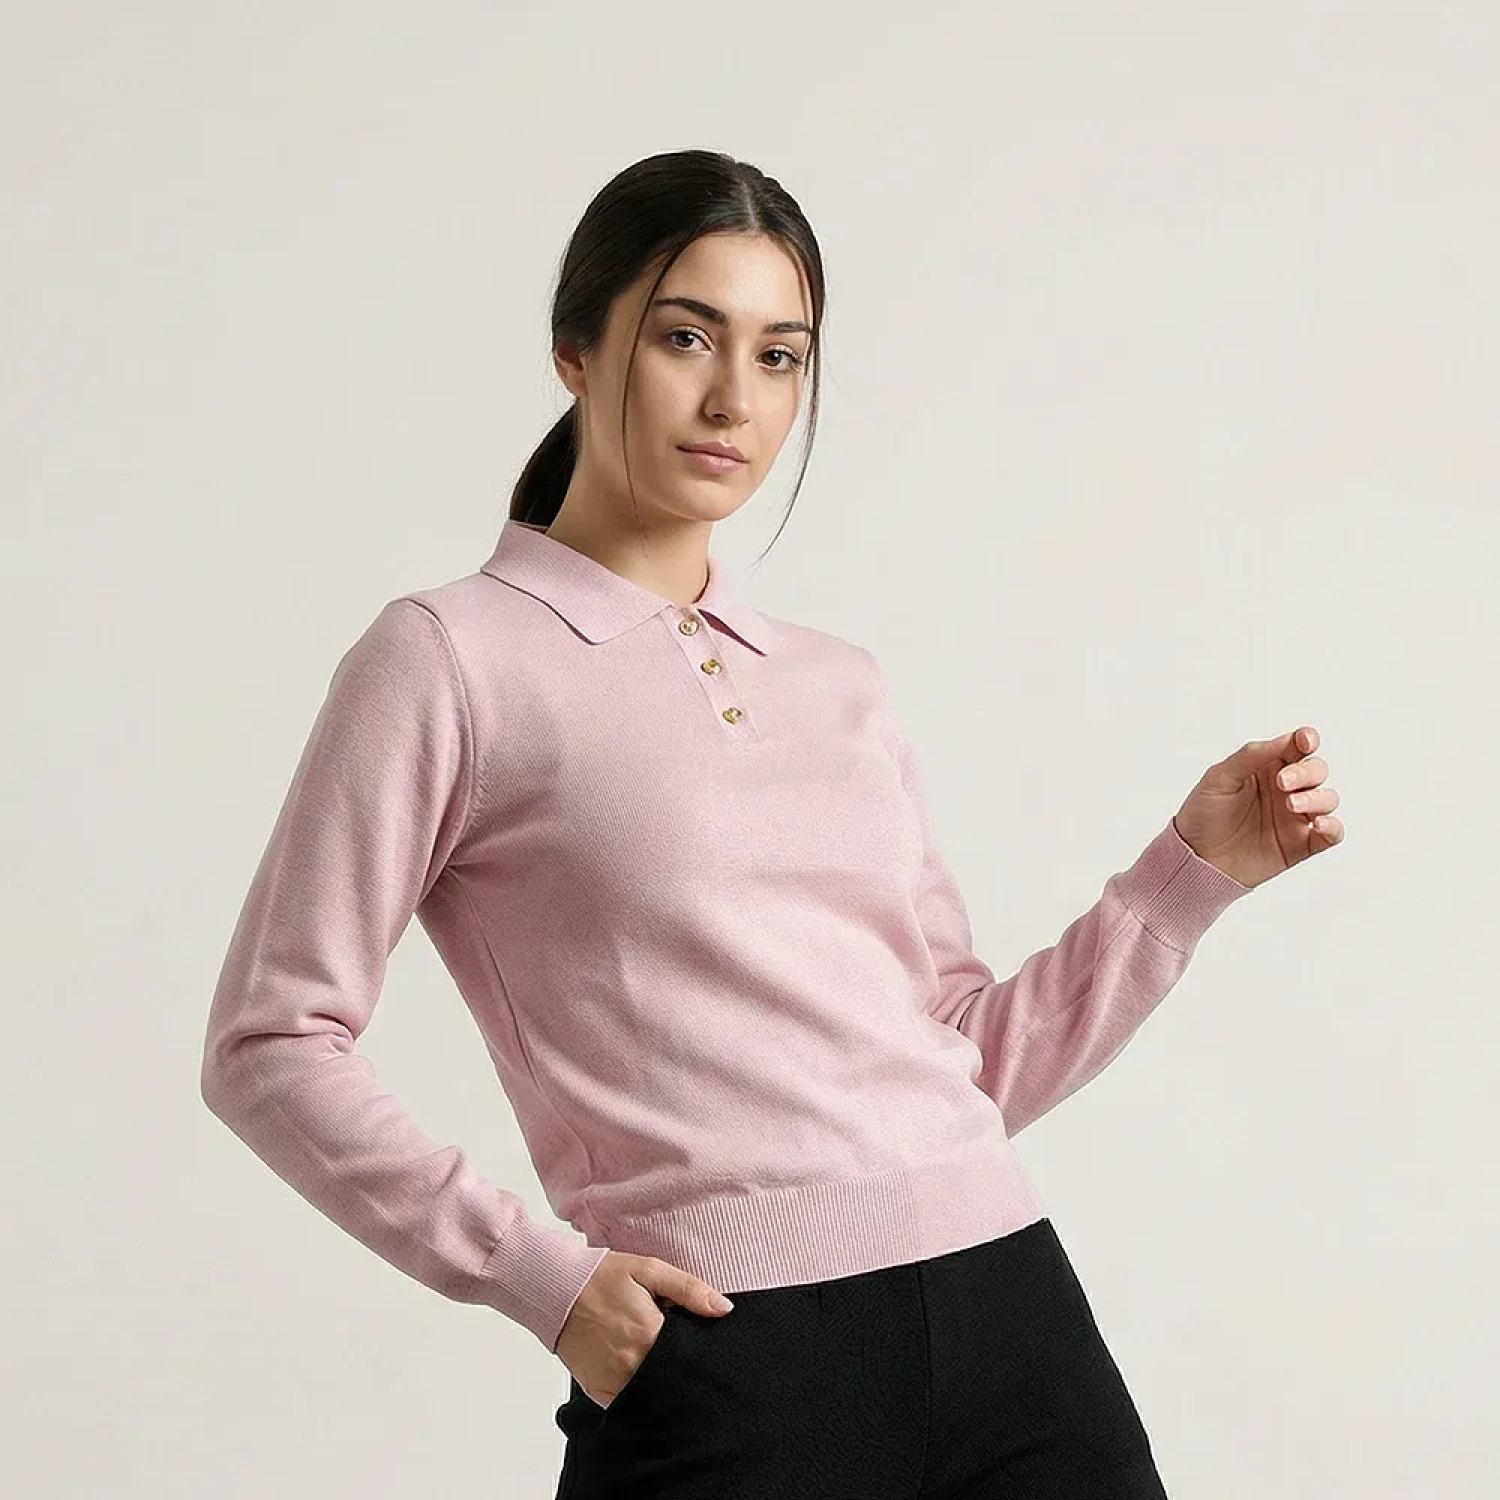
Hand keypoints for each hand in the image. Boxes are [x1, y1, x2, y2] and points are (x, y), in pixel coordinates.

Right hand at [555, 1251, 734, 1408]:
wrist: (555, 1289)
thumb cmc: (602, 1276)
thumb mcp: (649, 1270)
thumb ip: (688, 1289)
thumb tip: (724, 1309)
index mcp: (649, 1334)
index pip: (689, 1359)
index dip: (699, 1355)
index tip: (703, 1350)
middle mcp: (631, 1364)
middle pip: (671, 1380)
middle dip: (681, 1372)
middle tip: (682, 1357)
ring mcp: (612, 1381)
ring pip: (649, 1396)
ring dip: (659, 1385)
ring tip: (661, 1363)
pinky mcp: (596, 1390)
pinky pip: (625, 1403)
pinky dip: (636, 1394)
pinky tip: (640, 1375)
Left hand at [1172, 725, 1344, 890]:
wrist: (1196, 857)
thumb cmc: (1204, 814)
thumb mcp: (1220, 778)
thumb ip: (1251, 756)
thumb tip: (1285, 739)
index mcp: (1267, 767)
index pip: (1298, 747)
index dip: (1307, 740)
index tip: (1305, 741)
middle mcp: (1286, 790)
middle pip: (1316, 770)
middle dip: (1306, 772)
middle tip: (1282, 783)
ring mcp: (1296, 817)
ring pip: (1328, 799)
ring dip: (1317, 798)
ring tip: (1291, 805)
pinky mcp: (1302, 844)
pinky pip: (1333, 833)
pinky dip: (1333, 827)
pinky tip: (1318, 824)